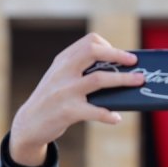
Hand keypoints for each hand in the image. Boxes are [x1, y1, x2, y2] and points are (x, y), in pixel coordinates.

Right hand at [9, 33, 143, 165]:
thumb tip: (118, 72)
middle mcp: (64, 72)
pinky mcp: (68, 111)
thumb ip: (80, 71)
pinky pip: (94, 111)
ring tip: (138, 82)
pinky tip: (116, 118)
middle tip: (135, 63)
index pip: (89, 42)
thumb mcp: (60, 78)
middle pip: (93, 52)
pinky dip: (108, 114)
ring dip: (123, 80)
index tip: (119, 56)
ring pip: (99, 79)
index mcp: (63, 61)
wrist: (29, 124)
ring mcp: (65, 91)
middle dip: (118, 55)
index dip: (108, 47)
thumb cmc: (53, 100)